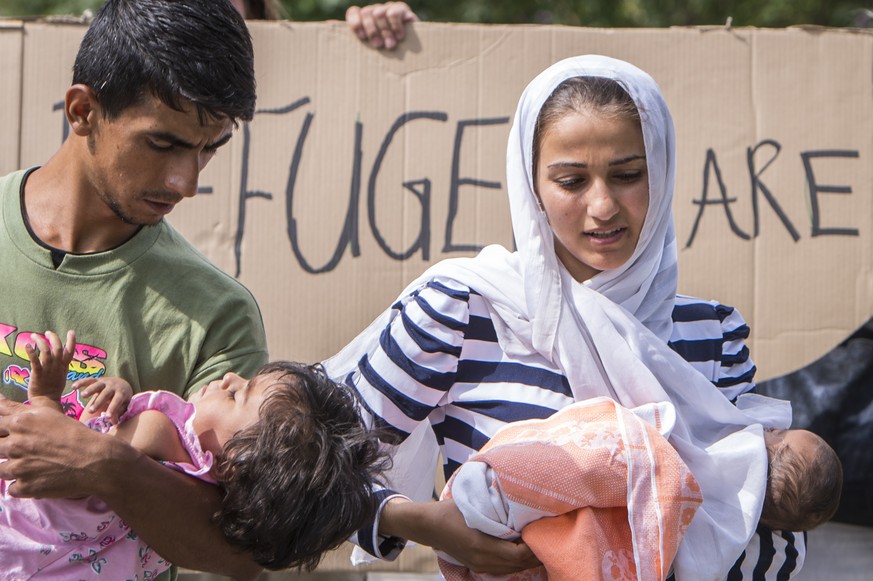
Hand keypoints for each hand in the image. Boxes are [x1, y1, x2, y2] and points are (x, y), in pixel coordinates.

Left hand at [0, 396, 124, 498]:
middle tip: (30, 450)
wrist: (96, 460)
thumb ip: (16, 409)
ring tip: (35, 465)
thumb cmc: (75, 434)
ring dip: (13, 468)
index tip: (17, 436)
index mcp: (20, 423)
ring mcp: (18, 468)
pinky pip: (13, 488)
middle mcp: (15, 444)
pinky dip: (23, 485)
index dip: (3, 430)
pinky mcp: (24, 487)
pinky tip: (39, 478)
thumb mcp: (47, 414)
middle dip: (8, 449)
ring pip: (1, 470)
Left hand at [24, 330, 74, 403]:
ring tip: (34, 335)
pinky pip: (35, 361)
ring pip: (46, 351)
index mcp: (63, 367)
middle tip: (47, 332)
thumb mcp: (60, 376)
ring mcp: (48, 370)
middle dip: (53, 338)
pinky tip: (27, 346)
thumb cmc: (52, 389)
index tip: (71, 332)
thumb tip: (57, 357)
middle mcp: (57, 367)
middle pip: (58, 348)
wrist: (46, 401)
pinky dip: (31, 352)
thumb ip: (60, 365)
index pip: (70, 351)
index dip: (71, 341)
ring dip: (40, 341)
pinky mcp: (38, 374)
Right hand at [74, 376, 133, 423]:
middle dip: (98, 402)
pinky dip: (81, 382)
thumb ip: (118, 412)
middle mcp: (113, 386)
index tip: (107, 417)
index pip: (117, 401)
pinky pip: (88, 380)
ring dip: (90, 390)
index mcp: (121, 393)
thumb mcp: (123, 405)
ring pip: (97, 385)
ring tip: (83, 396)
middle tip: (90, 411)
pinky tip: (73, 387)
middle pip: (105, 394)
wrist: (122, 383)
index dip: (112, 409)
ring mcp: (105, 382)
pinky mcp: (97, 379)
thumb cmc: (122, 398)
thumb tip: (113, 422)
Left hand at [346, 2, 417, 49]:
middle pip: (367, 13)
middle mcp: (374, 11)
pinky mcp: (402, 9)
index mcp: (364, 19)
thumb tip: (328, 25)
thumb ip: (354, 38)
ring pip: (379, 13)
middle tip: (379, 46)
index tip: (362, 38)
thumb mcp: (370, 48)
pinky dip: (396, 26)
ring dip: (385, 31)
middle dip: (372, 31)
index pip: (353, 13)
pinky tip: (400, 36)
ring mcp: (388, 8)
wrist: (412, 49)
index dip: (355, 24)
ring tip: (391, 45)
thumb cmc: (387, 51)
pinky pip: (394, 12)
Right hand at [381, 498, 540, 573]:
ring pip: (513, 569)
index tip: (544, 530)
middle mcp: (482, 561)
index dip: (534, 546)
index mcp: (481, 546)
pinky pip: (505, 569)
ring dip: (528, 558)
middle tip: (550, 536)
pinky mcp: (479, 567)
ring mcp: (480, 566)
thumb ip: (496, 508)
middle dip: (536, 553)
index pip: (518, 554)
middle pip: (519, 564)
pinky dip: (518, 561)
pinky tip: (525, 549)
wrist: (428, 526)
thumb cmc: (450, 511)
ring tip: (541, 543)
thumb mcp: (474, 506)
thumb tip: (520, 502)